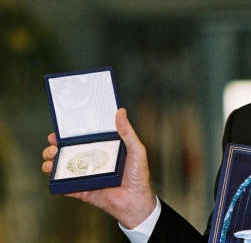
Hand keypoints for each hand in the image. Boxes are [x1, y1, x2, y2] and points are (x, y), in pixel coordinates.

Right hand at [42, 108, 156, 228]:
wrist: (136, 201)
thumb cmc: (138, 175)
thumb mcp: (136, 149)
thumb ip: (127, 132)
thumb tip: (121, 112)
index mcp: (102, 150)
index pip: (82, 140)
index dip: (68, 135)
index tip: (59, 131)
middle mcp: (92, 162)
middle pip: (67, 152)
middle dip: (54, 148)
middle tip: (53, 146)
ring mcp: (86, 176)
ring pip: (62, 169)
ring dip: (51, 163)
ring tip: (51, 160)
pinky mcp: (82, 190)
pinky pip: (65, 186)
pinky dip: (57, 182)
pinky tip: (54, 176)